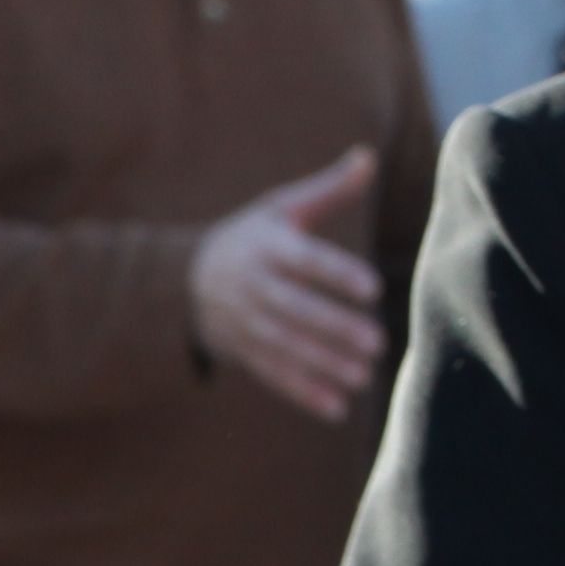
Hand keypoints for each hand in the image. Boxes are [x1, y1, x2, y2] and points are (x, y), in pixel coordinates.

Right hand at [189, 148, 386, 421]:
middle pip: (295, 309)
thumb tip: (369, 156)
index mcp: (266, 246)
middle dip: (334, 328)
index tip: (374, 287)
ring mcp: (243, 322)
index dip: (337, 273)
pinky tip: (338, 409)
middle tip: (378, 343)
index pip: (305, 261)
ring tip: (364, 376)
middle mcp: (251, 286)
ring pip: (285, 346)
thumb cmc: (254, 235)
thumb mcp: (282, 208)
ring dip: (324, 364)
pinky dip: (303, 393)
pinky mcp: (243, 352)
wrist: (186, 277)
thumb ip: (329, 189)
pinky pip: (272, 375)